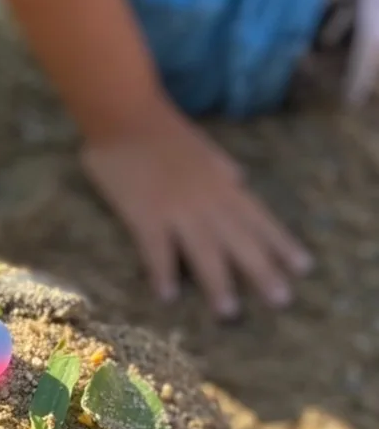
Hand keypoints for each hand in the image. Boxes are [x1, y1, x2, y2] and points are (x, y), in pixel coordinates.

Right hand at [81, 102, 312, 317]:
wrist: (125, 115)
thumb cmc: (163, 131)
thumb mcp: (206, 150)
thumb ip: (223, 171)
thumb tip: (240, 182)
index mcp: (224, 184)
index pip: (260, 218)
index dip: (282, 243)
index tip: (303, 267)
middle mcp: (208, 200)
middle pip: (240, 240)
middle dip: (262, 271)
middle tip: (281, 300)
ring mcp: (177, 209)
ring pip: (204, 250)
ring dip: (218, 282)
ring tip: (229, 313)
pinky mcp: (144, 215)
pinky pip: (156, 250)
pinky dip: (163, 272)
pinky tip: (169, 297)